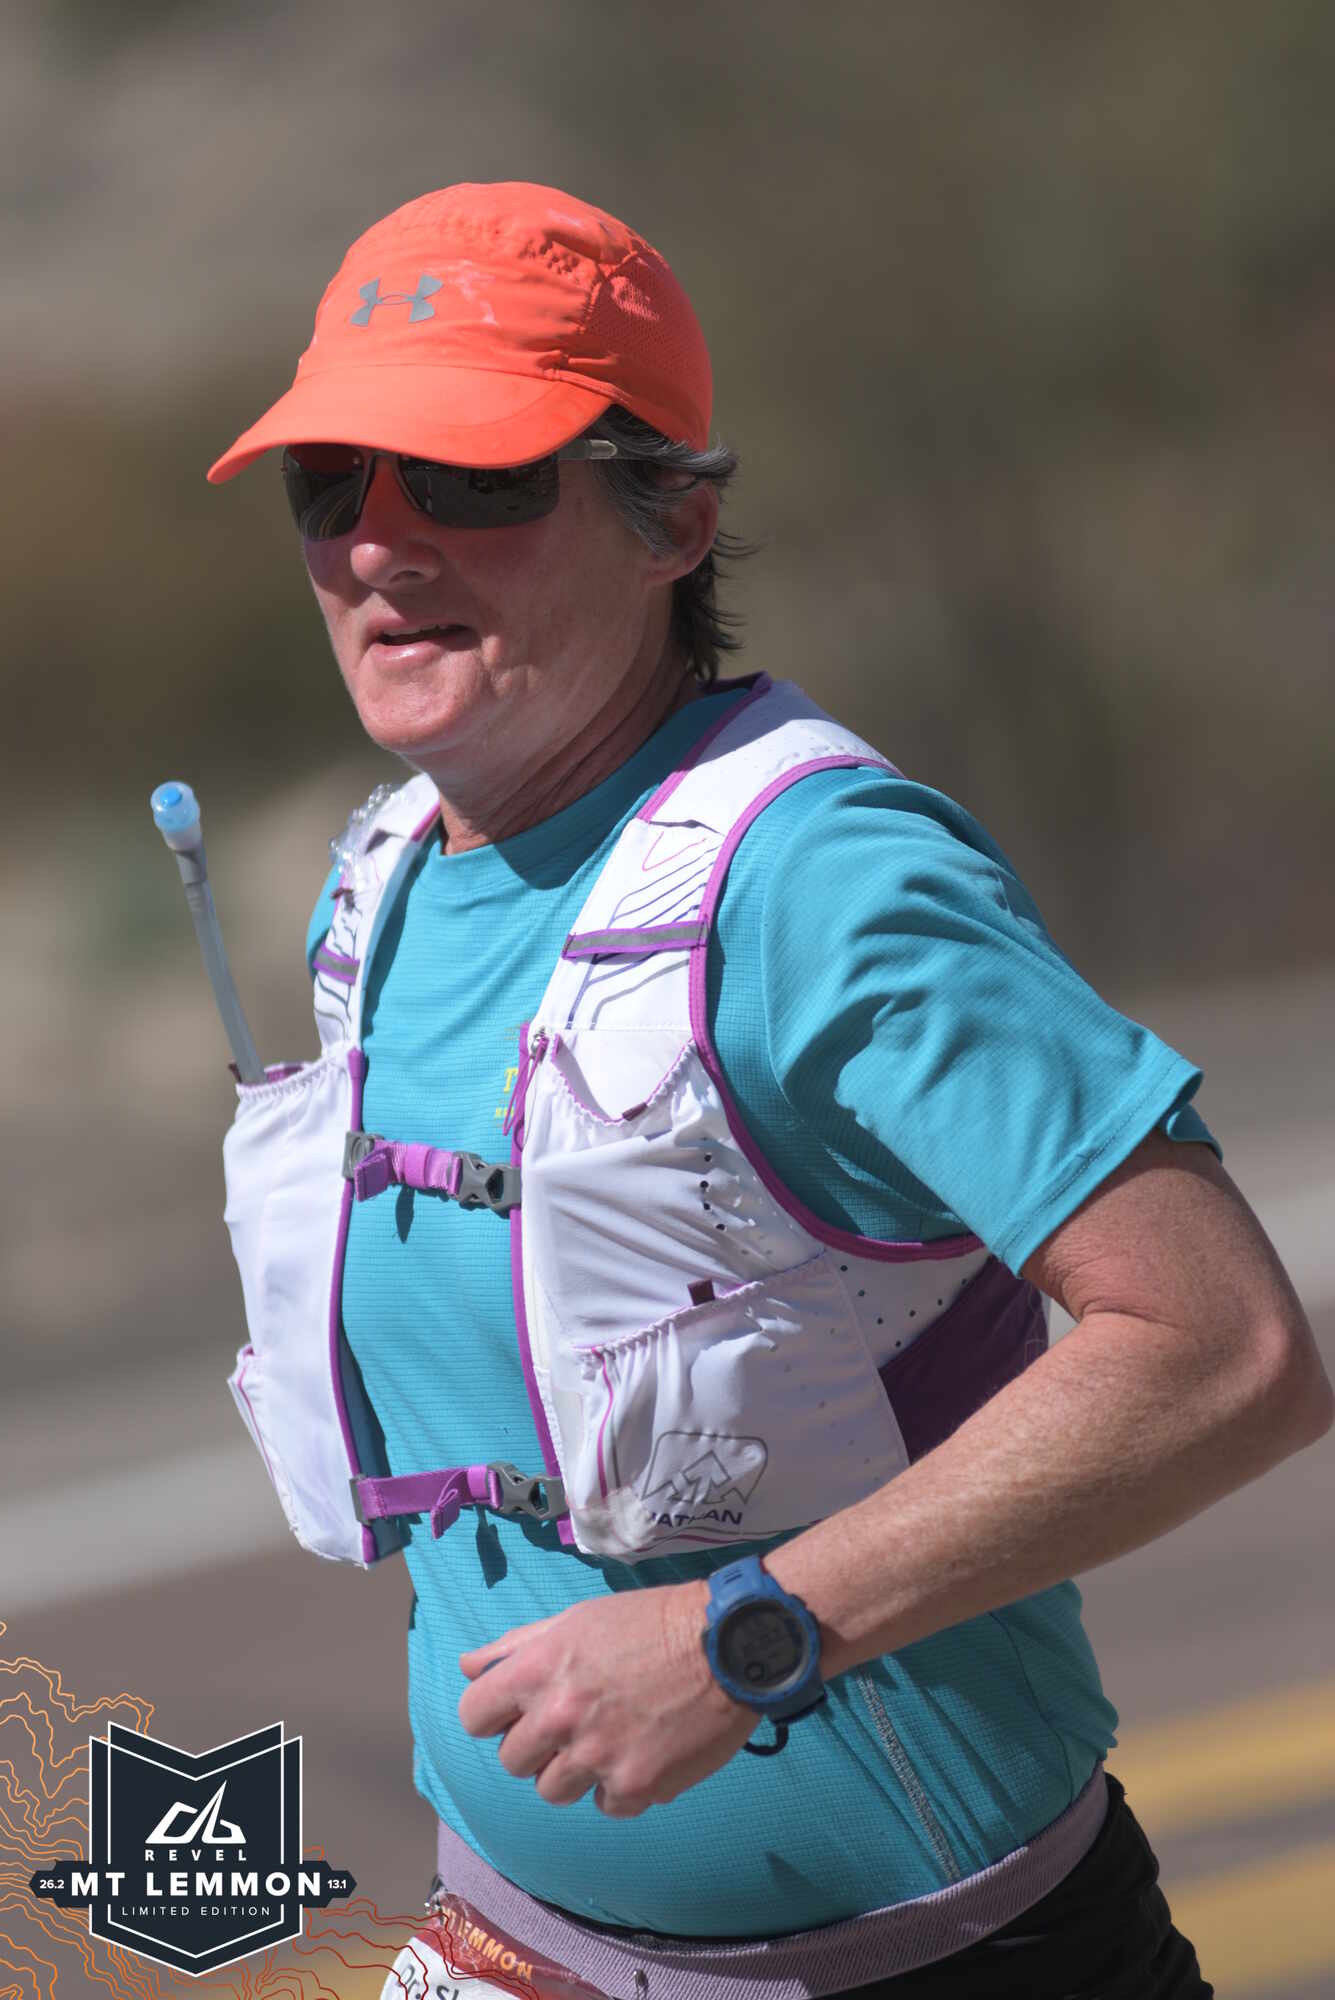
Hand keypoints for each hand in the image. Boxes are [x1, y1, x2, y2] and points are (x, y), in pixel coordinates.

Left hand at [457, 1579, 758, 1816]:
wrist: (726, 1643)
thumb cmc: (650, 1623)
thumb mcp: (577, 1619)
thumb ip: (517, 1647)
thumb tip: (469, 1666)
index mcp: (538, 1670)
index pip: (474, 1716)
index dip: (493, 1716)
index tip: (516, 1713)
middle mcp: (559, 1718)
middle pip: (512, 1762)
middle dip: (537, 1746)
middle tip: (575, 1722)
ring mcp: (596, 1758)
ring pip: (553, 1791)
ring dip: (576, 1770)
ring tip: (611, 1737)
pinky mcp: (636, 1787)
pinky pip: (606, 1805)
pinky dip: (621, 1787)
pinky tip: (644, 1751)